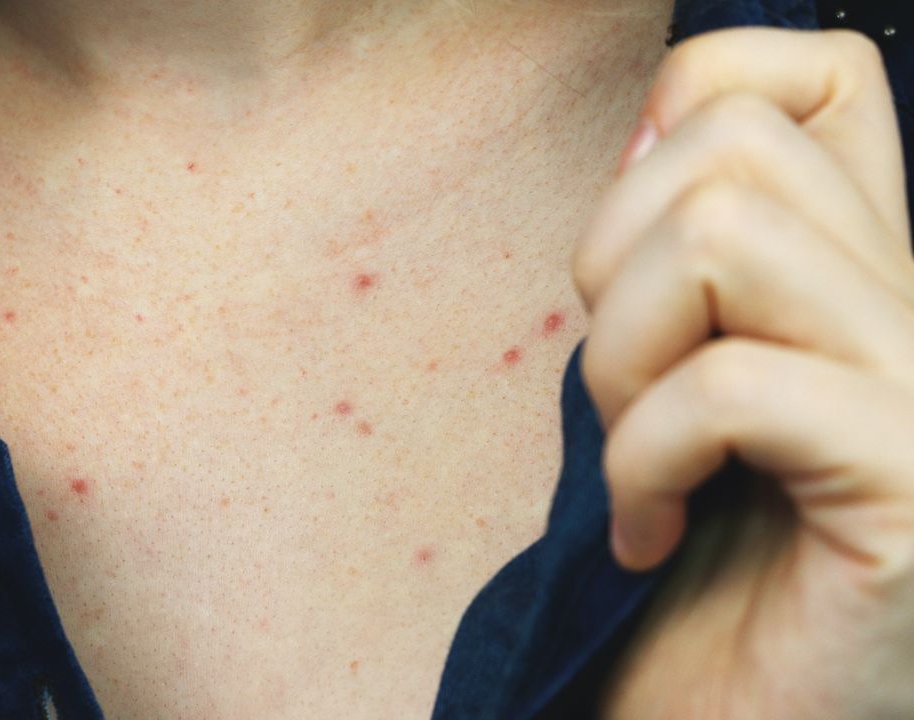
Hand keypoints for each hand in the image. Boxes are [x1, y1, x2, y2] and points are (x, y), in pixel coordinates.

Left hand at [572, 27, 913, 718]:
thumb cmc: (689, 563)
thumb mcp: (672, 375)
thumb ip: (686, 256)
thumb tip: (649, 127)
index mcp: (869, 271)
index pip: (818, 71)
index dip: (693, 110)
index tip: (633, 247)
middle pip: (737, 147)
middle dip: (612, 265)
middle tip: (614, 390)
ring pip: (727, 237)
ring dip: (620, 362)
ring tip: (630, 462)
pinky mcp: (910, 486)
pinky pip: (725, 389)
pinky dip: (639, 465)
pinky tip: (648, 538)